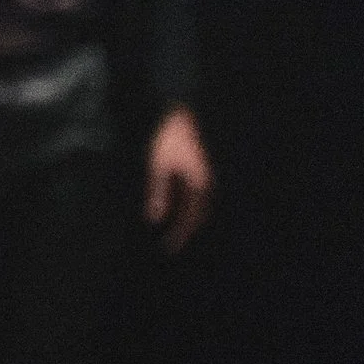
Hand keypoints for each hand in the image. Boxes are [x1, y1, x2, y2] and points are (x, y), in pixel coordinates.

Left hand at [146, 104, 212, 252]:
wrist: (186, 115)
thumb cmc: (171, 138)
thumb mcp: (159, 165)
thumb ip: (158, 192)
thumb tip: (155, 219)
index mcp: (200, 186)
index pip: (190, 218)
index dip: (180, 235)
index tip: (169, 249)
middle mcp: (208, 185)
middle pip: (199, 216)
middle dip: (186, 231)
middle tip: (172, 245)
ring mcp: (208, 178)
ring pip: (200, 207)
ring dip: (189, 220)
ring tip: (176, 232)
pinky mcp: (203, 171)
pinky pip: (198, 195)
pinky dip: (189, 206)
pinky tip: (178, 209)